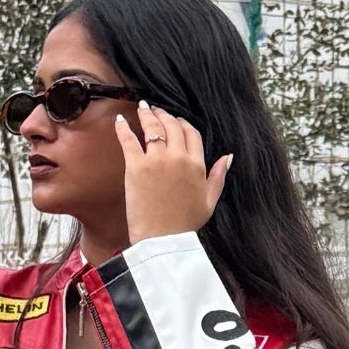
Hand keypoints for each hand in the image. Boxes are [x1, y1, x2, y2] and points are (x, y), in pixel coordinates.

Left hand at [115, 100, 231, 244]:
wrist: (163, 240)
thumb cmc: (185, 225)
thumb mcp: (209, 201)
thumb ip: (218, 177)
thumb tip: (227, 157)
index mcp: (197, 165)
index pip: (191, 133)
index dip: (183, 124)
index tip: (177, 121)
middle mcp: (178, 158)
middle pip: (172, 126)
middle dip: (164, 115)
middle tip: (157, 110)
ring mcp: (156, 161)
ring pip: (152, 128)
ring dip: (147, 115)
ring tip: (143, 108)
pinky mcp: (135, 167)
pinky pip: (129, 140)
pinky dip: (123, 128)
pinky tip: (120, 121)